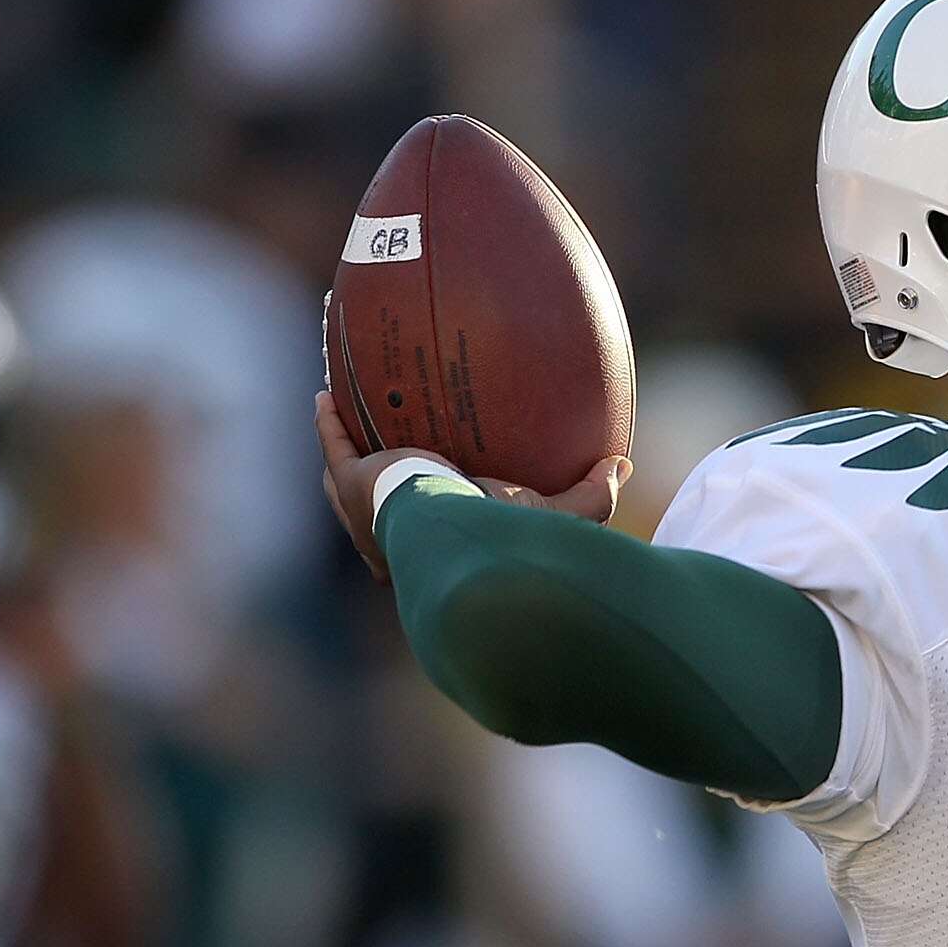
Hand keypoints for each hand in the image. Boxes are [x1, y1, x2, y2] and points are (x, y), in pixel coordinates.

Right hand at [317, 391, 626, 583]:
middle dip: (378, 488)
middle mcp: (395, 539)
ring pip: (346, 481)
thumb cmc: (505, 534)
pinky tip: (325, 396)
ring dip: (346, 451)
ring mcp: (367, 514)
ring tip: (344, 422)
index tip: (440, 496)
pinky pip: (335, 448)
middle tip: (387, 458)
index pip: (430, 538)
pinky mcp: (351, 487)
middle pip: (379, 513)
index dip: (430, 523)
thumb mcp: (556, 514)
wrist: (456, 535)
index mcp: (438, 550)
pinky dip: (329, 423)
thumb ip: (591, 495)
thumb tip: (621, 467)